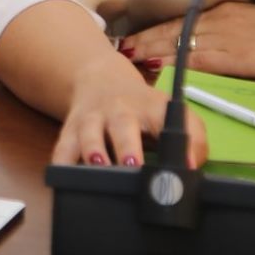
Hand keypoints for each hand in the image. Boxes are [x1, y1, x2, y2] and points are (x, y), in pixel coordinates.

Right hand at [53, 52, 206, 169]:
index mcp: (151, 108)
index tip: (186, 166)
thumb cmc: (143, 107)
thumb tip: (192, 168)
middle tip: (134, 167)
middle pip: (123, 125)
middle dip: (127, 146)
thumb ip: (193, 138)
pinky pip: (62, 147)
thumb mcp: (172, 114)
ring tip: (99, 165)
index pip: (169, 119)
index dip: (180, 142)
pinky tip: (64, 176)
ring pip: (89, 132)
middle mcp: (120, 110)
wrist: (101, 78)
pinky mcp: (70, 129)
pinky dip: (61, 162)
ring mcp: (92, 119)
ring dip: (93, 149)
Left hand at [119, 1, 254, 80]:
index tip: (136, 37)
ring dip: (155, 51)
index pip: (182, 21)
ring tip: (132, 56)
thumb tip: (210, 49)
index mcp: (227, 12)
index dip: (157, 31)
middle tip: (124, 47)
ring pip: (182, 43)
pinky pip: (202, 60)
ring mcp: (229, 38)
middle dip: (147, 39)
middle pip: (175, 29)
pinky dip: (179, 64)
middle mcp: (222, 20)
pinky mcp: (239, 57)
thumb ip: (232, 35)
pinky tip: (163, 68)